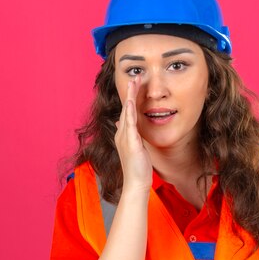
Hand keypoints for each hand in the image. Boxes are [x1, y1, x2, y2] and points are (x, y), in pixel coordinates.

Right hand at [114, 75, 151, 193]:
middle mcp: (122, 133)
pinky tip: (130, 102)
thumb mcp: (134, 148)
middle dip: (130, 92)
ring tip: (133, 82)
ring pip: (127, 112)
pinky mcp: (131, 142)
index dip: (131, 98)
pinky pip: (129, 124)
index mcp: (124, 134)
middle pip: (126, 108)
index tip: (136, 85)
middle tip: (135, 76)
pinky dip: (129, 112)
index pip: (128, 112)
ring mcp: (125, 137)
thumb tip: (121, 124)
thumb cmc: (137, 168)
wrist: (135, 183)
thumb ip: (129, 135)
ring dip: (130, 96)